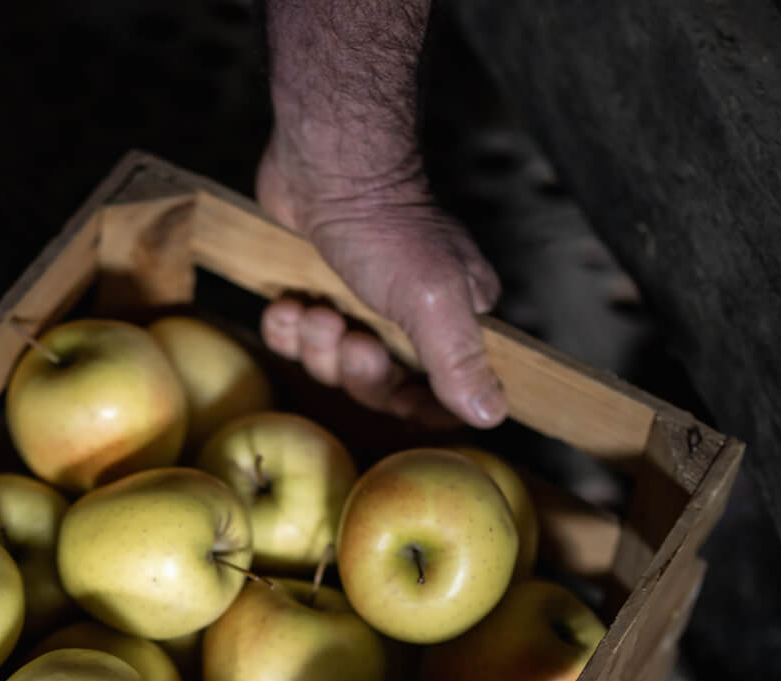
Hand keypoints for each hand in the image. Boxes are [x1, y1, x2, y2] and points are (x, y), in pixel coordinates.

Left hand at [255, 134, 507, 428]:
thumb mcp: (433, 300)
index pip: (443, 393)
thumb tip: (492, 414)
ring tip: (317, 310)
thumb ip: (460, 361)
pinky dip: (287, 329)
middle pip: (378, 386)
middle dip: (355, 368)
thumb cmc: (386, 226)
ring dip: (317, 345)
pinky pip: (297, 340)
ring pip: (332, 365)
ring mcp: (361, 305)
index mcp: (454, 319)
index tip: (395, 392)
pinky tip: (288, 304)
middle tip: (350, 337)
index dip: (414, 404)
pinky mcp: (317, 291)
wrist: (327, 166)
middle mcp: (412, 317)